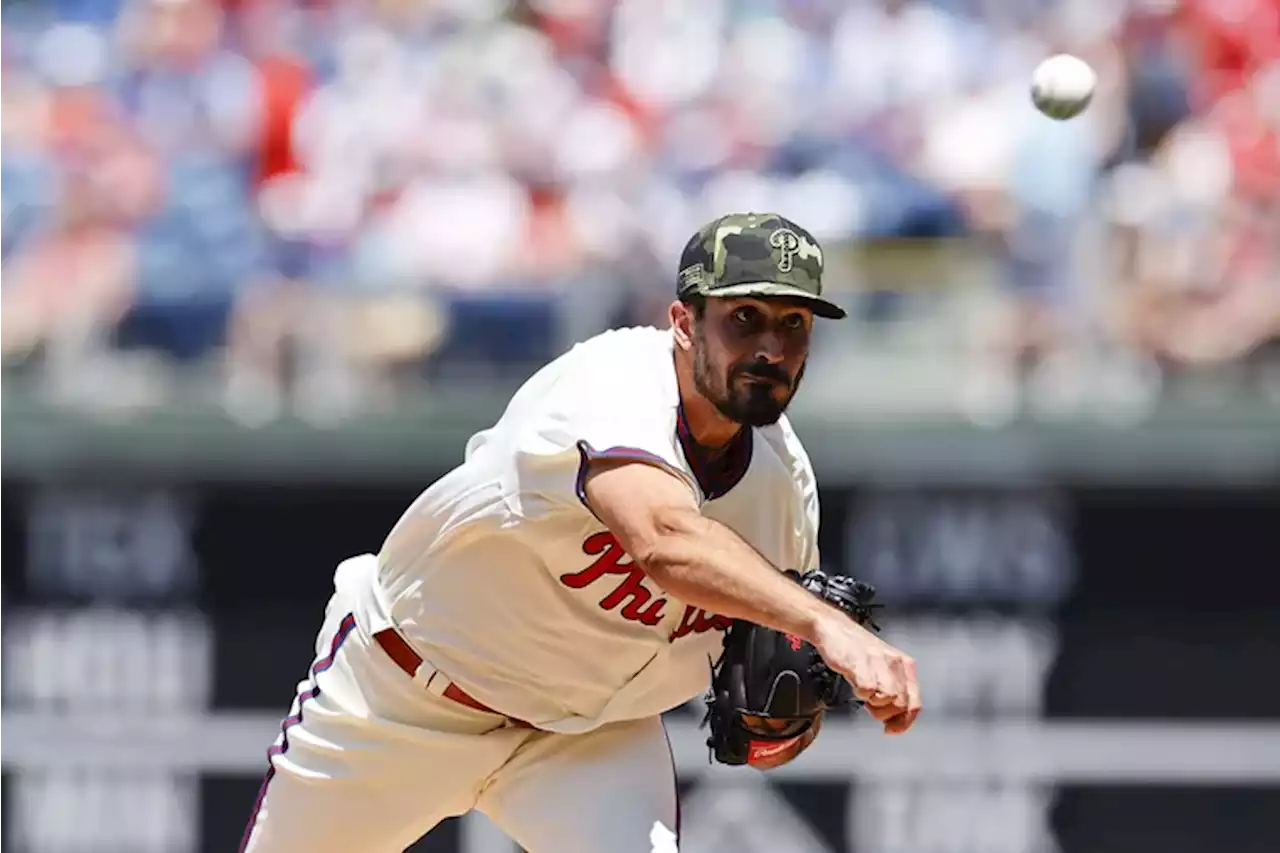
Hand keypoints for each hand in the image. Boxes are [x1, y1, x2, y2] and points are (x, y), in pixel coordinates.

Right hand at [813, 614, 920, 734]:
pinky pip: (867, 690)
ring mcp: (878, 662)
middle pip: (901, 705)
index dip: (904, 722)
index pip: (914, 703)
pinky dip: (860, 693)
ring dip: (873, 703)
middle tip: (871, 705)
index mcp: (905, 664)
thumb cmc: (857, 652)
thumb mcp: (883, 669)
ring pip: (888, 698)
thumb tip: (895, 725)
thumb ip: (894, 693)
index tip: (892, 729)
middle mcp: (895, 662)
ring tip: (863, 692)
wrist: (833, 627)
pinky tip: (855, 684)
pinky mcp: (859, 662)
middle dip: (884, 713)